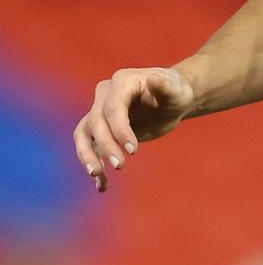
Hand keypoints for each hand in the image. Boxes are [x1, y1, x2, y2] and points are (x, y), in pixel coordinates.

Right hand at [72, 67, 194, 191]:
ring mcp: (99, 112)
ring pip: (83, 134)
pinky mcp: (101, 130)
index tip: (133, 150)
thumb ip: (166, 86)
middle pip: (96, 122)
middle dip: (106, 145)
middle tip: (121, 166)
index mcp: (122, 82)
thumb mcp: (177, 90)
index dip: (119, 129)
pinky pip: (90, 148)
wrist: (171, 100)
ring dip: (87, 156)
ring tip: (98, 176)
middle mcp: (105, 95)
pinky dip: (94, 164)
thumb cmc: (176, 92)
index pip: (112, 108)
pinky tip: (102, 185)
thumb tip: (154, 78)